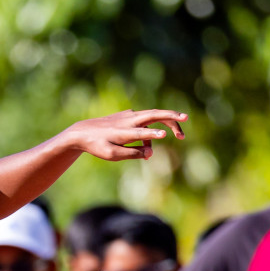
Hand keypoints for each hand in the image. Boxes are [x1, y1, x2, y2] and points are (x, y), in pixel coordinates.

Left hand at [66, 109, 188, 162]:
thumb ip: (132, 154)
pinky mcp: (128, 116)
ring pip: (153, 116)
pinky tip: (152, 140)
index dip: (153, 135)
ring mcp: (129, 116)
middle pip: (154, 114)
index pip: (141, 133)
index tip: (164, 135)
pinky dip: (153, 130)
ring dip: (167, 123)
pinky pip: (145, 122)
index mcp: (124, 131)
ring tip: (180, 135)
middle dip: (171, 117)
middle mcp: (129, 120)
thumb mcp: (112, 155)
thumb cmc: (97, 146)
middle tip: (186, 119)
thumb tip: (149, 153)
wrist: (83, 132)